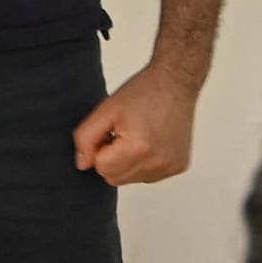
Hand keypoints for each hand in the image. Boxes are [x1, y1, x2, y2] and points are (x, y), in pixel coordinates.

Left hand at [69, 68, 197, 186]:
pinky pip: (149, 176)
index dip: (101, 149)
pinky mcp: (178, 167)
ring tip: (138, 136)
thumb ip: (86, 138)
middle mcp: (157, 162)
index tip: (112, 132)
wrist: (175, 82)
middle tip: (123, 133)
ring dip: (129, 162)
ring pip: (131, 179)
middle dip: (113, 159)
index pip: (102, 169)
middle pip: (116, 179)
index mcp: (139, 149)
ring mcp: (170, 167)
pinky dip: (145, 163)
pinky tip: (150, 142)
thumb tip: (83, 163)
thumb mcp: (106, 110)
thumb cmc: (145, 91)